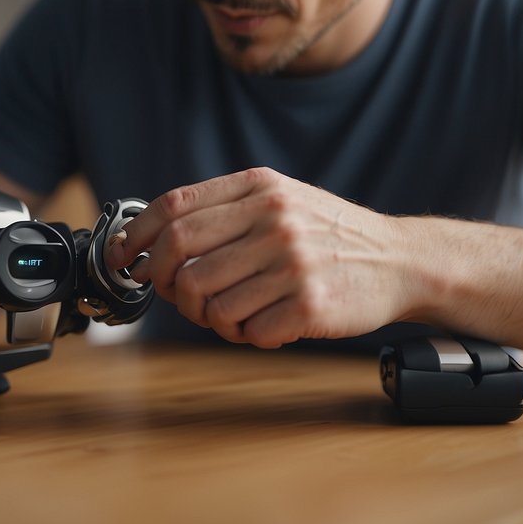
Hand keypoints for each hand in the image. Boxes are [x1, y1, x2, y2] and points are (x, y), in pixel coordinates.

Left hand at [105, 167, 415, 347]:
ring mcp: (291, 262)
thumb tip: (147, 242)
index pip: (173, 206)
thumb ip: (222, 212)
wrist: (400, 261)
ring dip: (208, 316)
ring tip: (234, 313)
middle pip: (178, 254)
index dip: (136, 235)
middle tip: (176, 295)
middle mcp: (273, 219)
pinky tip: (266, 324)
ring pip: (205, 300)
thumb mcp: (278, 201)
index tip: (122, 257)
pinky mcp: (309, 304)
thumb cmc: (328, 235)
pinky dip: (246, 335)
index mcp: (259, 189)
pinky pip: (245, 330)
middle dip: (164, 282)